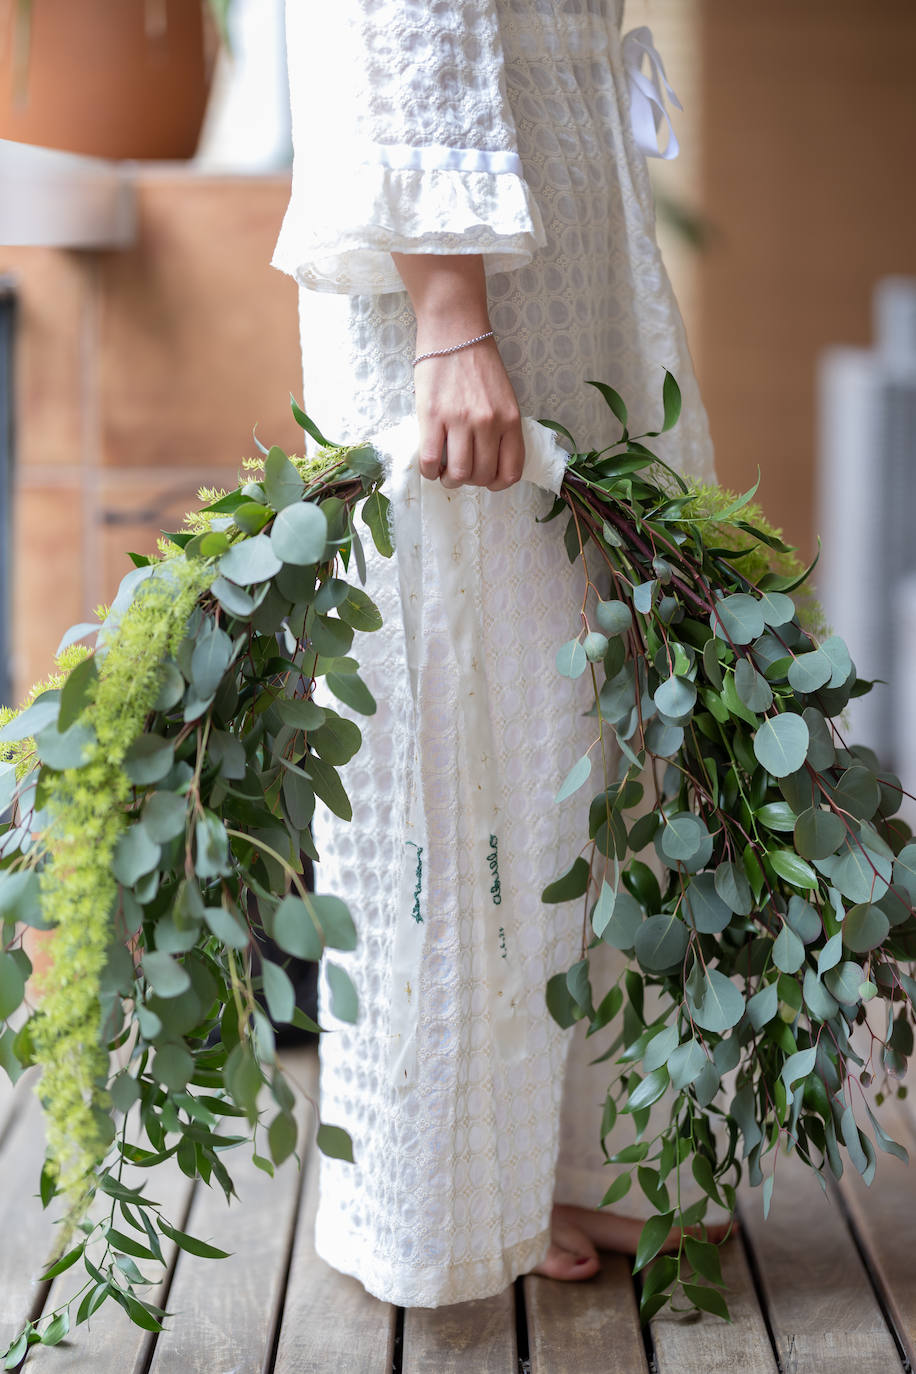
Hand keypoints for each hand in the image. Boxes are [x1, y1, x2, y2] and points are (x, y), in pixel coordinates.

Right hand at [413, 340, 524, 491]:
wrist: (454, 331)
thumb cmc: (477, 363)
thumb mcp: (503, 397)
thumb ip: (500, 428)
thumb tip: (487, 459)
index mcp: (510, 420)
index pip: (511, 472)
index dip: (497, 483)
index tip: (485, 478)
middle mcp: (489, 423)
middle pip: (481, 476)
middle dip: (470, 481)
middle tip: (460, 471)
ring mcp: (461, 421)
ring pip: (458, 474)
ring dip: (449, 480)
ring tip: (444, 471)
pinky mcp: (433, 417)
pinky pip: (431, 461)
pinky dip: (429, 471)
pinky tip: (430, 465)